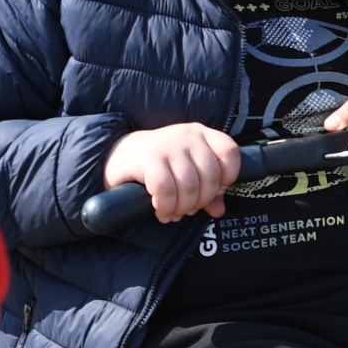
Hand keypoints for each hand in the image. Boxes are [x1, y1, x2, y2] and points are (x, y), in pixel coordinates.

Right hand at [102, 122, 239, 221]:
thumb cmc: (158, 164)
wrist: (118, 155)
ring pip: (189, 186)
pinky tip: (162, 211)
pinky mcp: (149, 159)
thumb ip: (207, 189)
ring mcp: (168, 145)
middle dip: (201, 201)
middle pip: (210, 176)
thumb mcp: (186, 170)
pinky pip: (166, 190)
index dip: (227, 177)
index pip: (230, 152)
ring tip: (174, 213)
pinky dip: (166, 207)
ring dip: (182, 208)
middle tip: (188, 210)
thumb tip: (219, 210)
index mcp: (202, 134)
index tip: (214, 192)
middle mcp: (188, 135)